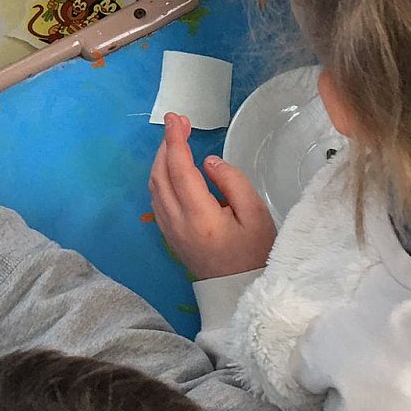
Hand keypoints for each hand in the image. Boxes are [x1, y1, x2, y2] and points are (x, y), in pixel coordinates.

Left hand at [149, 115, 275, 279]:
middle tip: (180, 123)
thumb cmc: (255, 254)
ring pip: (154, 187)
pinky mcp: (170, 235)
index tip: (176, 118)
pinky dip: (160, 176)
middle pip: (160, 175)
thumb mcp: (256, 215)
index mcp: (200, 216)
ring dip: (161, 159)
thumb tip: (209, 161)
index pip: (180, 169)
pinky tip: (173, 167)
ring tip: (177, 140)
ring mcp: (170, 230)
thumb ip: (233, 182)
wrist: (240, 293)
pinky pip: (157, 199)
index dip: (175, 140)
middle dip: (167, 144)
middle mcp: (178, 222)